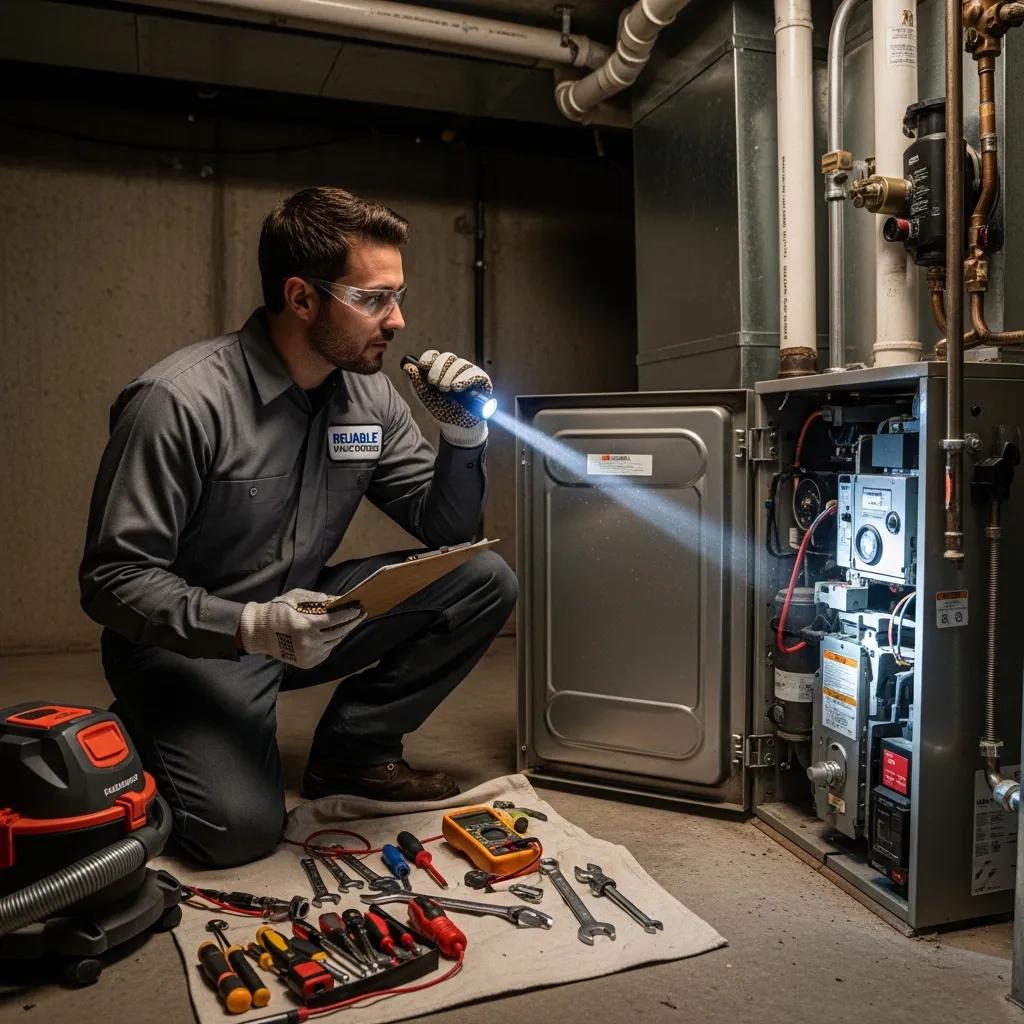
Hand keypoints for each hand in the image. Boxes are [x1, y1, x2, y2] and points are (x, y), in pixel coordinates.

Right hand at [238, 589, 364, 669]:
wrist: (260, 633)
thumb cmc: (277, 611)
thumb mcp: (294, 598)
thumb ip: (315, 598)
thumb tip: (335, 600)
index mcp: (306, 625)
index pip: (334, 619)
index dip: (348, 614)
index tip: (359, 609)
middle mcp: (309, 642)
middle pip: (338, 632)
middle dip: (351, 623)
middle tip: (360, 615)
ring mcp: (309, 654)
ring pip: (334, 643)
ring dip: (343, 632)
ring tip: (349, 623)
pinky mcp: (308, 663)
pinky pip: (327, 651)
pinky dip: (332, 642)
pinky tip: (335, 634)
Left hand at [402, 349, 491, 445]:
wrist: (457, 426)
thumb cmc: (443, 410)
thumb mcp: (426, 398)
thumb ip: (416, 383)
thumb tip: (408, 366)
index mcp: (440, 370)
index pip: (434, 355)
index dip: (429, 358)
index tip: (423, 365)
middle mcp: (455, 369)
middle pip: (447, 357)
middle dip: (438, 369)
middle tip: (436, 384)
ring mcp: (468, 373)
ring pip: (459, 363)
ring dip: (450, 376)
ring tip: (447, 389)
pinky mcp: (482, 380)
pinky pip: (474, 373)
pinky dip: (464, 379)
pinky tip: (457, 387)